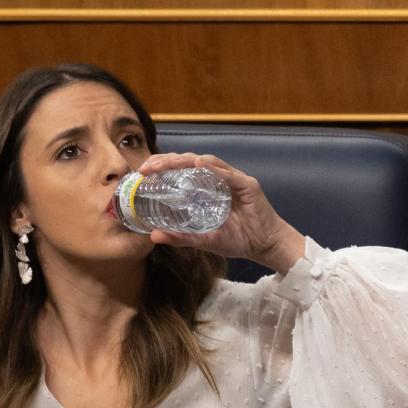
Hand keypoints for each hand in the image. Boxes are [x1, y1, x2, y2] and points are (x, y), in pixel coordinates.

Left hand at [138, 153, 305, 274]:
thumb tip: (154, 236)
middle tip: (147, 166)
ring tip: (168, 163)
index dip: (161, 167)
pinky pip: (230, 175)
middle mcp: (218, 179)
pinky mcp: (248, 186)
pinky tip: (201, 166)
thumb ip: (180, 237)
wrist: (264, 246)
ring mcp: (233, 180)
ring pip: (207, 162)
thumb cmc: (237, 239)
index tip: (142, 171)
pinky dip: (216, 170)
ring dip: (186, 161)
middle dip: (167, 161)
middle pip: (190, 161)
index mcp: (205, 188)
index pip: (180, 170)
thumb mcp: (203, 240)